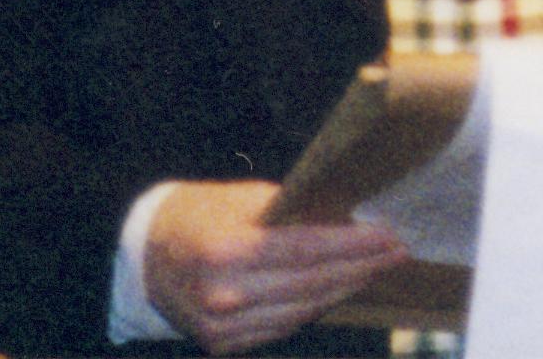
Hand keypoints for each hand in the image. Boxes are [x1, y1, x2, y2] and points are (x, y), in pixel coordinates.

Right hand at [142, 180, 407, 353]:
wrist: (146, 257)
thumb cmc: (201, 216)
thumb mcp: (245, 199)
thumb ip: (294, 212)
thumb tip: (349, 216)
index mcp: (226, 251)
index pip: (307, 250)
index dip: (353, 245)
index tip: (389, 236)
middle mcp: (224, 295)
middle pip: (311, 284)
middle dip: (360, 267)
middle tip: (396, 251)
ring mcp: (223, 328)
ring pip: (303, 311)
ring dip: (343, 289)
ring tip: (375, 269)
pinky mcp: (223, 345)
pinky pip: (283, 326)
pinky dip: (313, 308)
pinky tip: (337, 290)